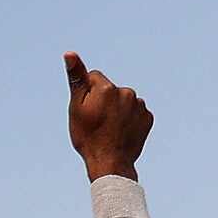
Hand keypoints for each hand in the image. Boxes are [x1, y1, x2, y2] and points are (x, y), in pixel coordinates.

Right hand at [65, 52, 151, 180]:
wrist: (110, 162)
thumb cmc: (88, 137)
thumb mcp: (76, 108)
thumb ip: (76, 79)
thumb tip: (70, 54)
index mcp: (107, 88)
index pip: (94, 78)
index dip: (86, 94)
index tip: (86, 110)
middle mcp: (127, 92)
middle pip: (110, 89)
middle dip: (103, 101)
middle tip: (97, 122)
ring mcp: (139, 105)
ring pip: (123, 101)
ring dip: (117, 110)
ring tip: (109, 129)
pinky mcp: (148, 117)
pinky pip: (135, 113)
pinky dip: (128, 120)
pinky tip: (121, 132)